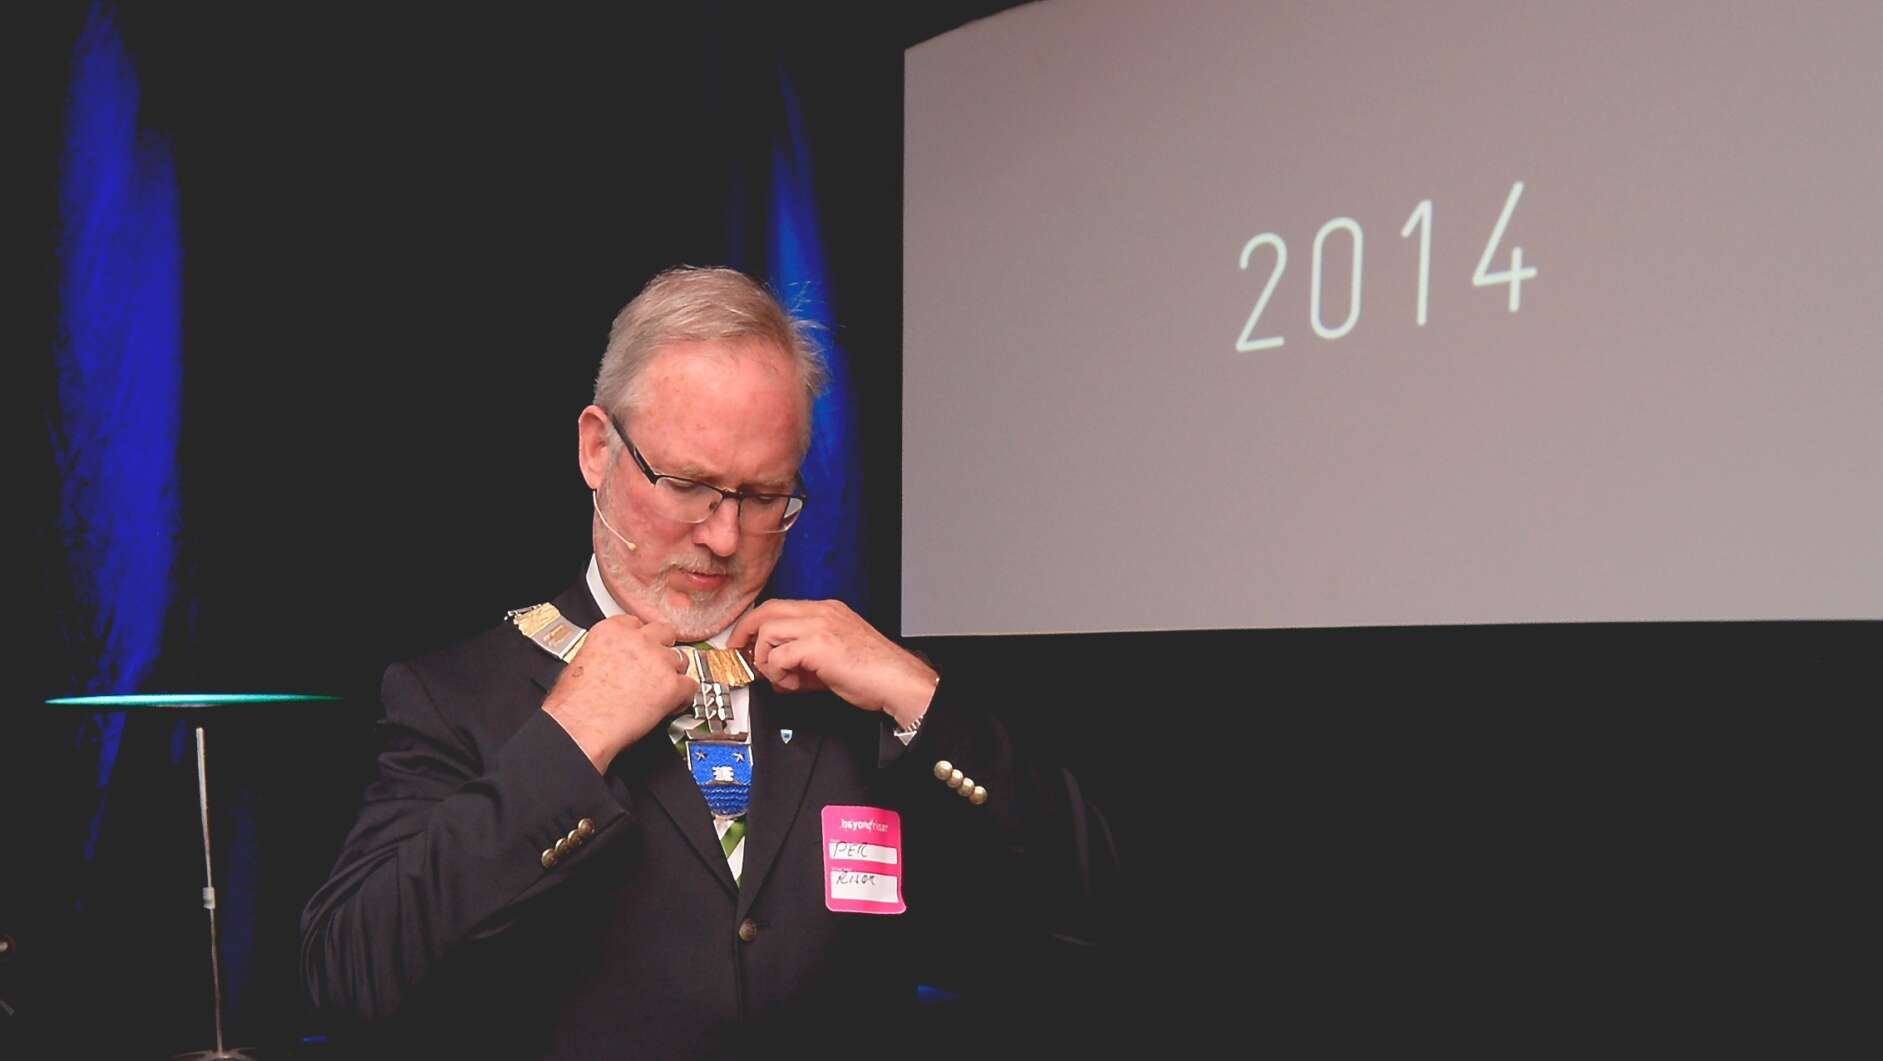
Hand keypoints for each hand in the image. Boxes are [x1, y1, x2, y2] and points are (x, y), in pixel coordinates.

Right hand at [542, 615, 695, 772]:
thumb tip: (611, 661)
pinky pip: (691, 686)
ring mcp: (658, 661)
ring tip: (662, 690)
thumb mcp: (581, 662)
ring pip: (681, 659)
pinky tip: (672, 705)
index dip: (641, 639)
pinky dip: (684, 697)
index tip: (641, 649)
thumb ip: (604, 652)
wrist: (580, 728)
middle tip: (656, 667)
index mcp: (612, 631)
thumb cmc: (574, 705)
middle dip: (662, 649)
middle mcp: (638, 640)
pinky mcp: (673, 686)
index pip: (637, 623)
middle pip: (664, 633)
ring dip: (674, 673)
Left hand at [728, 600, 938, 727]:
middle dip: (746, 634)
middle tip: (742, 655)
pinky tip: (792, 684)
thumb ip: (803, 662)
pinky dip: (778, 672)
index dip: (757, 626)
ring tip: (782, 678)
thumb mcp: (833, 660)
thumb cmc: (875, 673)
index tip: (748, 644)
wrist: (898, 682)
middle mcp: (822, 612)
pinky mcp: (819, 645)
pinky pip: (779, 654)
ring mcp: (820, 625)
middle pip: (767, 611)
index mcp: (827, 611)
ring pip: (768, 630)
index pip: (779, 607)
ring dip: (766, 659)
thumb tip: (777, 674)